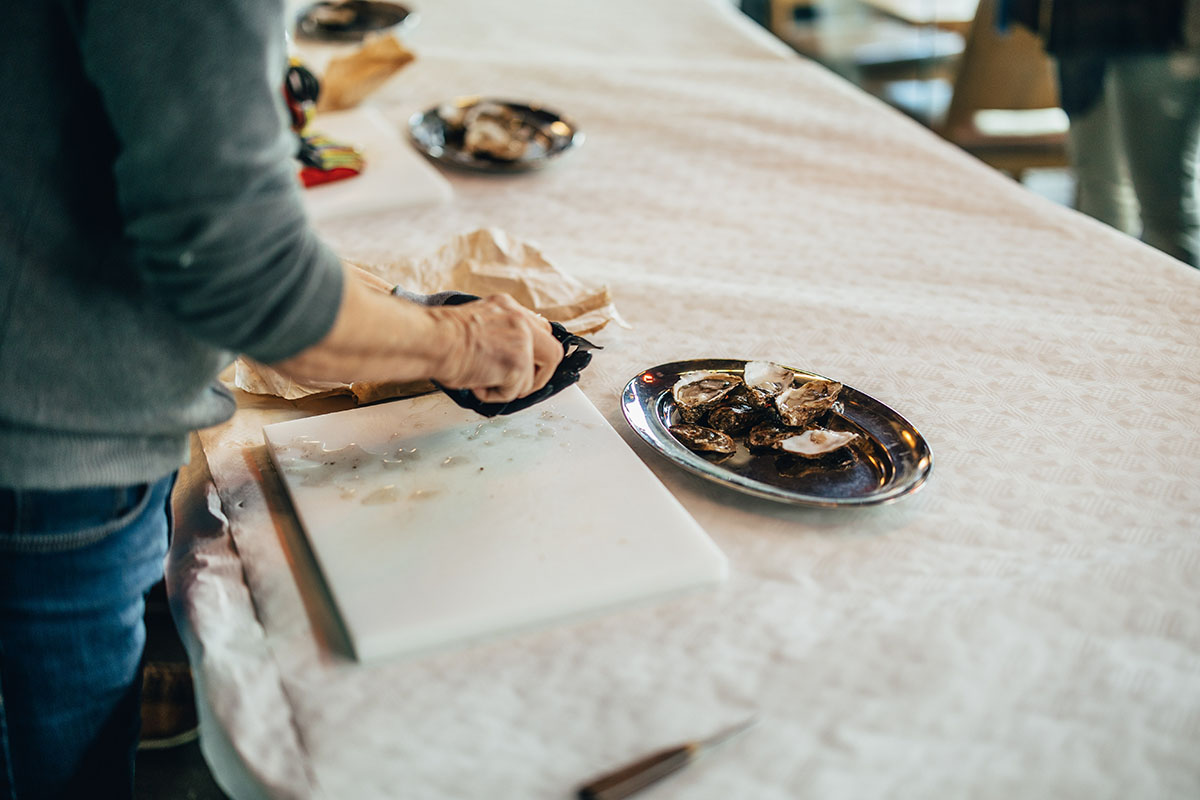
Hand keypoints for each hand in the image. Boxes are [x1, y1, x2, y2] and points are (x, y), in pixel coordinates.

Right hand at [430, 295, 563, 402]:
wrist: (431, 340)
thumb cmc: (439, 336)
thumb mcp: (474, 324)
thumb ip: (496, 333)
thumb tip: (502, 356)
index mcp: (507, 307)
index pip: (539, 328)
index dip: (536, 352)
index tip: (527, 365)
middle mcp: (520, 320)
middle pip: (553, 352)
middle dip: (541, 375)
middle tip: (519, 386)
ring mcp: (523, 341)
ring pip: (532, 378)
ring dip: (508, 387)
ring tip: (483, 381)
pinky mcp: (519, 363)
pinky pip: (514, 392)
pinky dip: (495, 395)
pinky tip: (476, 383)